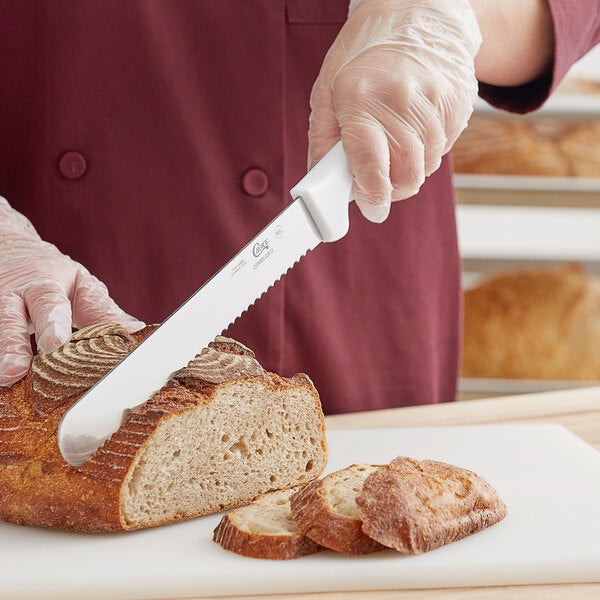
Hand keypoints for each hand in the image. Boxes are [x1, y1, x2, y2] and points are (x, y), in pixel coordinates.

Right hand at [0, 197, 143, 385]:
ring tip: (5, 378)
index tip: (56, 343)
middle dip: (11, 345)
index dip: (51, 322)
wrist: (8, 252)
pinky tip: (5, 382)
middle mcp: (11, 296)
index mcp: (43, 284)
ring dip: (1, 354)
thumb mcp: (80, 284)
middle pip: (8, 319)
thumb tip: (133, 330)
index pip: (47, 302)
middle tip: (14, 371)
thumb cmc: (53, 276)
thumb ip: (100, 309)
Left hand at [308, 0, 481, 221]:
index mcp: (361, 99)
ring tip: (394, 145)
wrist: (417, 8)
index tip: (371, 209)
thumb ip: (323, 140)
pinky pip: (442, 149)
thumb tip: (322, 182)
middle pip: (405, 175)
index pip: (371, 166)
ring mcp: (435, 102)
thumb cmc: (365, 50)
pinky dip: (425, 152)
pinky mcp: (458, 103)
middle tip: (380, 184)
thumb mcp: (328, 88)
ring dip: (408, 170)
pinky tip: (413, 129)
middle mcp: (401, 101)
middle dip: (391, 189)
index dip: (371, 197)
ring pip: (425, 166)